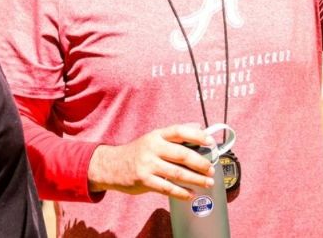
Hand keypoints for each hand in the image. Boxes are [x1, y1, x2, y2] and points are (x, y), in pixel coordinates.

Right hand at [87, 123, 216, 199]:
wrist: (111, 166)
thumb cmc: (137, 152)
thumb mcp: (153, 138)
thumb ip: (174, 134)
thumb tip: (198, 127)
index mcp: (157, 135)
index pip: (179, 131)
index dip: (197, 136)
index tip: (210, 142)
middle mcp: (152, 148)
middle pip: (182, 154)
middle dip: (201, 163)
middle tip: (211, 169)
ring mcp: (147, 165)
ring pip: (177, 173)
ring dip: (196, 179)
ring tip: (207, 183)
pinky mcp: (144, 181)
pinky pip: (167, 188)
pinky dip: (182, 192)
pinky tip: (191, 194)